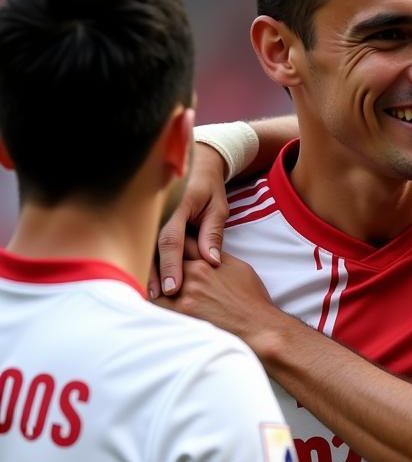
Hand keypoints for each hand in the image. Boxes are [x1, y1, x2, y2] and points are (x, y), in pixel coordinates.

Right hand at [151, 142, 229, 297]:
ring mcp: (149, 213)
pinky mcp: (148, 219)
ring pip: (144, 246)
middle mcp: (157, 210)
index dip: (171, 265)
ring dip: (146, 270)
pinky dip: (145, 260)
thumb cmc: (209, 188)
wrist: (195, 163)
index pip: (171, 240)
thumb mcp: (218, 208)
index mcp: (177, 205)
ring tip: (149, 295)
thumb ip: (212, 234)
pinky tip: (147, 280)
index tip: (173, 287)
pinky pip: (144, 242)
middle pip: (151, 246)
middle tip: (156, 298)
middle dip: (153, 273)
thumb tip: (211, 261)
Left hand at [158, 252, 276, 347]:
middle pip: (165, 258)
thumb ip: (217, 258)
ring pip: (156, 280)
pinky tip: (152, 299)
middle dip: (161, 260)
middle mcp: (194, 274)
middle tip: (156, 263)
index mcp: (208, 260)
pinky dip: (152, 298)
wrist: (258, 327)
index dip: (178, 242)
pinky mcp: (181, 314)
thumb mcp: (239, 269)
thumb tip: (206, 254)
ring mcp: (185, 294)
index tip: (174, 247)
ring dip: (153, 280)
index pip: (184, 242)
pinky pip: (155, 303)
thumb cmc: (253, 300)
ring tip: (151, 282)